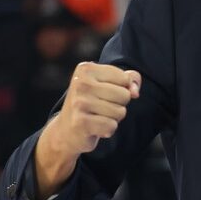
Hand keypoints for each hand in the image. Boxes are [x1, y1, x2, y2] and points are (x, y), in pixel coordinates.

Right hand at [34, 62, 140, 199]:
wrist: (65, 131)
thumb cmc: (92, 103)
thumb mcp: (109, 84)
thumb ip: (130, 79)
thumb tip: (135, 92)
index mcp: (86, 69)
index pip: (125, 78)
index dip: (122, 89)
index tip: (104, 93)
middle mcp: (81, 83)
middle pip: (125, 95)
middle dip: (119, 105)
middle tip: (100, 107)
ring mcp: (79, 102)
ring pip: (120, 112)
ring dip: (113, 118)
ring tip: (97, 117)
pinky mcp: (81, 122)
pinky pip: (111, 126)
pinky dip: (107, 130)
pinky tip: (94, 128)